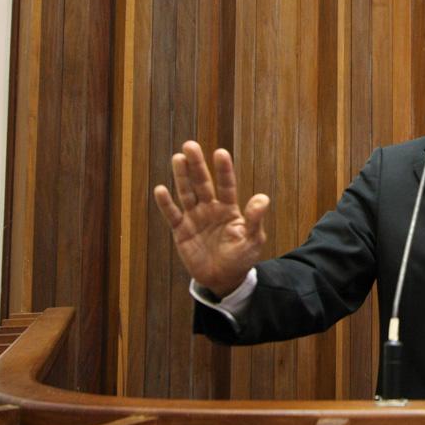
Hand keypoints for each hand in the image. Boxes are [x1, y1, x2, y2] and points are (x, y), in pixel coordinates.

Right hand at [153, 141, 269, 296]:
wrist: (223, 278)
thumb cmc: (241, 258)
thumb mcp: (253, 240)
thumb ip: (255, 219)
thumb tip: (263, 198)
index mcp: (229, 208)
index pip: (226, 185)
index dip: (224, 170)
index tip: (220, 153)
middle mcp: (210, 208)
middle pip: (202, 183)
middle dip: (197, 165)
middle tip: (190, 145)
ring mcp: (195, 218)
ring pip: (186, 193)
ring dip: (181, 177)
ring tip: (178, 158)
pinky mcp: (181, 231)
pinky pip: (172, 215)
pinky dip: (166, 203)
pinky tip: (161, 189)